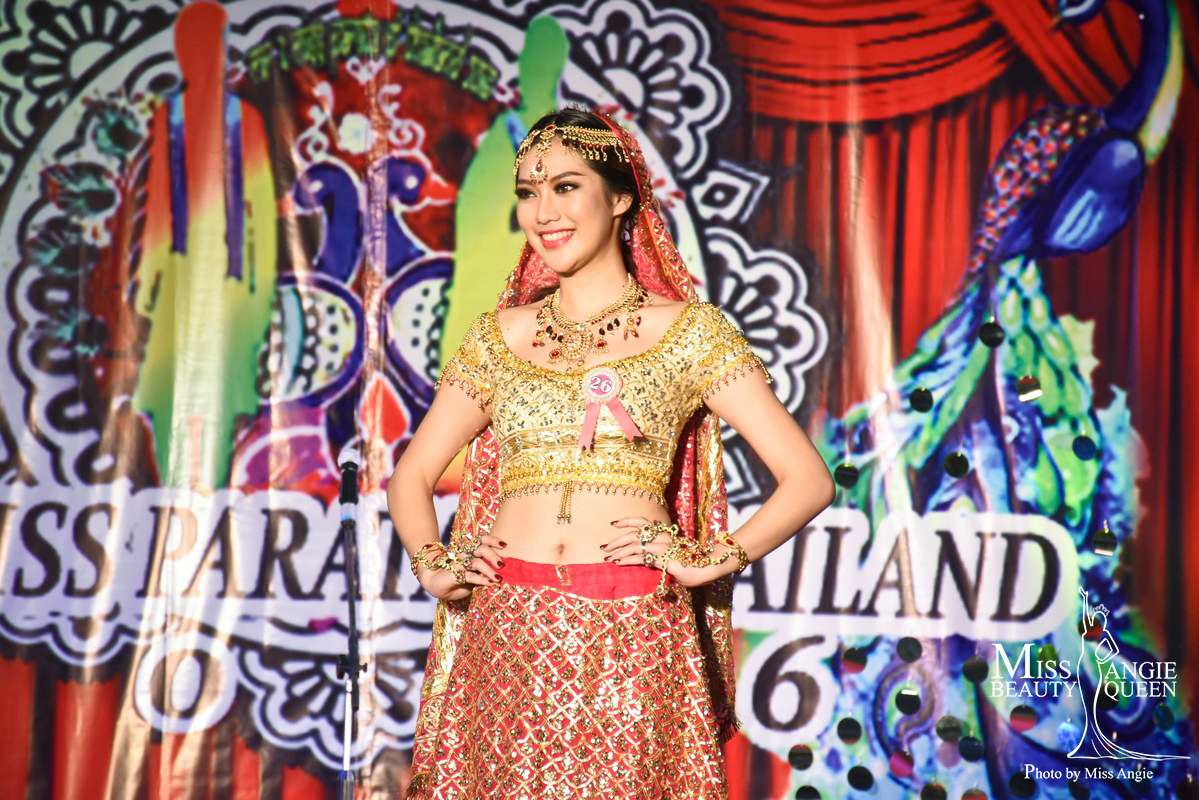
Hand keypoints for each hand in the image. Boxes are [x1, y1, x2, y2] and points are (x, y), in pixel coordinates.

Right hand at [417, 534, 507, 601]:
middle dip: (493, 555)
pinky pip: (470, 575)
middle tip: (502, 564)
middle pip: (481, 549)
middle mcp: (464, 555)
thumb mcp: (472, 577)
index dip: (492, 540)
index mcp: (469, 552)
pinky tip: (490, 583)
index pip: (481, 540)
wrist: (434, 585)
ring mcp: (458, 564)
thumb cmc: (456, 580)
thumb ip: (483, 574)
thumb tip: (500, 575)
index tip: (504, 545)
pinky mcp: (453, 574)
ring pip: (476, 562)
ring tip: (499, 578)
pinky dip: (481, 579)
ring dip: (489, 570)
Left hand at [602, 517, 732, 587]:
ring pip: (634, 545)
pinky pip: (640, 557)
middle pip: (633, 533)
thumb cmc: (692, 565)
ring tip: (607, 558)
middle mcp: (662, 536)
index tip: (613, 524)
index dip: (626, 521)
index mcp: (664, 532)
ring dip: (618, 552)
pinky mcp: (662, 557)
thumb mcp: (672, 556)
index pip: (642, 522)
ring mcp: (662, 546)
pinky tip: (617, 563)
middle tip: (604, 547)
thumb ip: (659, 554)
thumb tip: (647, 559)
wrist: (707, 568)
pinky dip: (626, 560)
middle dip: (616, 540)